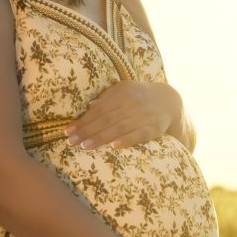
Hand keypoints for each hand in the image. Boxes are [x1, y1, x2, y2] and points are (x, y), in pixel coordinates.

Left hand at [64, 80, 181, 149]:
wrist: (168, 101)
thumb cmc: (140, 96)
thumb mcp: (125, 89)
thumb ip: (108, 97)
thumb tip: (90, 106)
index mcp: (121, 93)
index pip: (98, 110)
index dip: (83, 121)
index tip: (68, 131)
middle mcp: (131, 104)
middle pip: (105, 119)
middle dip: (87, 131)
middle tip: (71, 142)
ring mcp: (142, 117)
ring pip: (118, 128)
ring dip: (101, 138)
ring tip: (85, 146)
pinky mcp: (153, 128)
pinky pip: (138, 135)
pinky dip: (126, 140)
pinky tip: (114, 146)